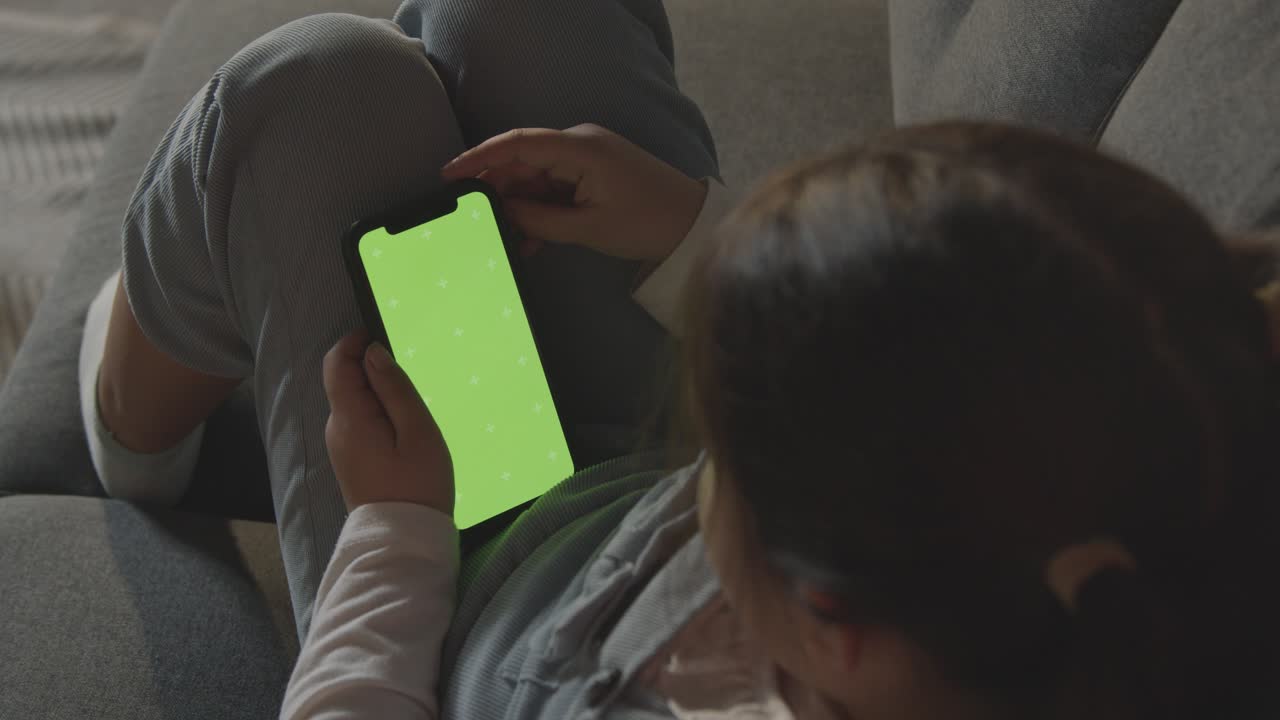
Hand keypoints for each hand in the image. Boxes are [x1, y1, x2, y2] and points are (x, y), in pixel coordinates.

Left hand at [323, 331, 453, 514]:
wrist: (404, 540)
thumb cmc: (418, 485)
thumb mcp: (417, 431)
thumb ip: (394, 388)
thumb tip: (373, 353)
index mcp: (349, 418)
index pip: (336, 364)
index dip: (353, 342)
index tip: (380, 336)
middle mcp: (337, 430)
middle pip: (345, 382)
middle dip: (373, 370)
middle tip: (411, 381)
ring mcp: (341, 447)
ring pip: (354, 403)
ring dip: (379, 395)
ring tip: (413, 413)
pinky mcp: (350, 460)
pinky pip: (359, 423)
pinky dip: (379, 415)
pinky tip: (404, 433)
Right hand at [441, 124, 707, 261]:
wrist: (693, 227)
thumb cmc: (648, 223)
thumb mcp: (589, 227)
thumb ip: (540, 218)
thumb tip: (503, 210)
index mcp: (580, 148)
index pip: (518, 145)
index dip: (480, 158)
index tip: (450, 175)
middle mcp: (581, 145)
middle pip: (523, 161)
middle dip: (496, 188)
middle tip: (470, 217)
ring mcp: (587, 159)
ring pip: (537, 179)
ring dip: (520, 208)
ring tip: (503, 239)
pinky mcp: (594, 176)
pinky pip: (555, 190)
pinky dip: (541, 212)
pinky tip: (530, 242)